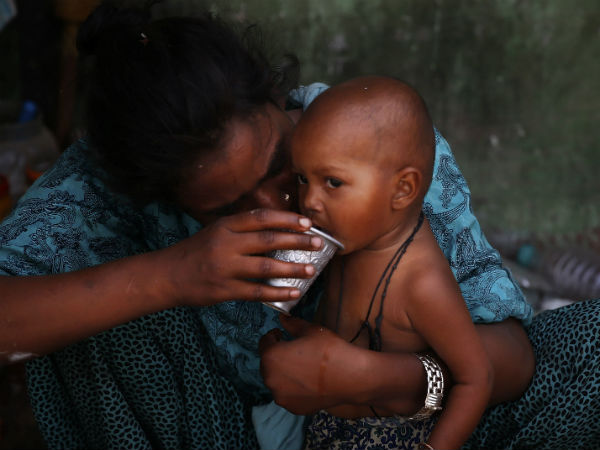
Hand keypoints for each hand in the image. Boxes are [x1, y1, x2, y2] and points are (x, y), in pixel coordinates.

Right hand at [160, 209, 322, 306]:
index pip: (261, 218)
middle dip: (297, 241)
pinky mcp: (224, 290)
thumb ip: (242, 229)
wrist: (167, 275)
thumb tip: (278, 228)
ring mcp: (225, 268)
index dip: (287, 219)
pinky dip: (277, 291)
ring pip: (266, 266)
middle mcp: (226, 244)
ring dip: (292, 268)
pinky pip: (257, 291)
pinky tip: (294, 292)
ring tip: (312, 270)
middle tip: (318, 243)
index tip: (308, 222)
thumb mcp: (216, 231)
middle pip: (268, 239)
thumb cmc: (197, 251)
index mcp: (226, 227)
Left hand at [259, 315, 363, 414]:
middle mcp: (270, 379)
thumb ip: (292, 324)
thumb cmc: (329, 350)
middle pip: (267, 363)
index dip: (273, 336)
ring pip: (276, 380)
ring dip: (283, 372)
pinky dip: (293, 387)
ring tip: (301, 366)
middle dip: (277, 355)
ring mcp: (281, 396)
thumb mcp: (310, 330)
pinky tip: (307, 381)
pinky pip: (287, 394)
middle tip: (293, 350)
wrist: (350, 377)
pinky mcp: (293, 408)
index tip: (281, 334)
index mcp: (271, 357)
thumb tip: (282, 318)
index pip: (264, 343)